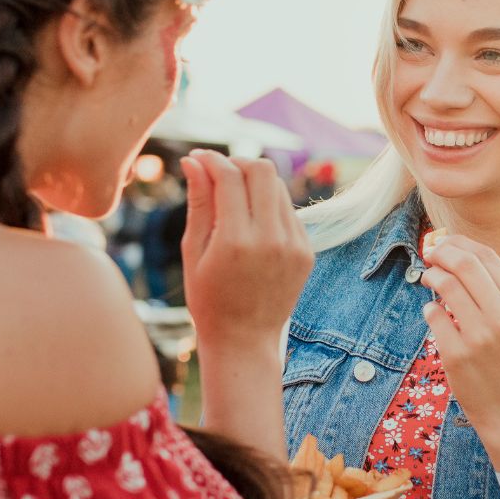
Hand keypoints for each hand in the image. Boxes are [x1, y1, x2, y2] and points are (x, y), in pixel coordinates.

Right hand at [180, 150, 313, 345]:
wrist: (244, 340)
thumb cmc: (208, 299)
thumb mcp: (194, 252)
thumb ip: (199, 203)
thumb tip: (193, 162)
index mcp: (236, 240)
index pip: (230, 177)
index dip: (212, 160)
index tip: (198, 158)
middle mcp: (271, 239)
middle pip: (263, 171)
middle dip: (238, 163)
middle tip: (219, 173)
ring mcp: (294, 245)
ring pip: (279, 188)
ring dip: (255, 183)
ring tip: (233, 200)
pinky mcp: (307, 252)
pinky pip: (290, 212)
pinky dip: (270, 207)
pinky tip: (252, 224)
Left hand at [420, 236, 499, 431]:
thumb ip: (494, 288)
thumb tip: (458, 253)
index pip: (487, 255)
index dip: (459, 243)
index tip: (444, 243)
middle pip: (464, 264)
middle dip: (441, 252)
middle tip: (431, 255)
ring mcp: (479, 335)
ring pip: (445, 286)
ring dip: (431, 276)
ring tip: (428, 279)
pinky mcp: (457, 355)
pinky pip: (433, 316)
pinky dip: (429, 309)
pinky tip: (433, 313)